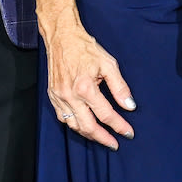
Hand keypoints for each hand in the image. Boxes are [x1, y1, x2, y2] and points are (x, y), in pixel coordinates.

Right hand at [44, 25, 135, 147]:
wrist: (62, 37)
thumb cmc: (85, 48)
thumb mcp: (109, 64)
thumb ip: (120, 87)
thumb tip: (129, 106)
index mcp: (85, 87)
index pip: (106, 114)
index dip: (119, 126)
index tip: (128, 133)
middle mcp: (70, 95)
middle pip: (88, 126)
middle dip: (103, 138)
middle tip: (115, 144)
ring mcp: (59, 97)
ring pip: (74, 125)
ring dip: (89, 135)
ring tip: (102, 138)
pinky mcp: (52, 96)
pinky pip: (63, 118)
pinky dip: (74, 125)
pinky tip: (84, 127)